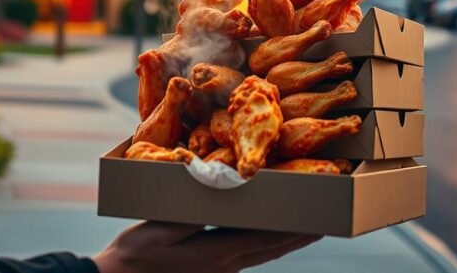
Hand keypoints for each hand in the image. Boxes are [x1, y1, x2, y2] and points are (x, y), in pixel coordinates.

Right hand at [91, 221, 320, 272]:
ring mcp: (219, 272)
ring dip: (285, 242)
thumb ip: (192, 212)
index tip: (316, 218)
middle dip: (298, 236)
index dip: (293, 228)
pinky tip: (267, 237)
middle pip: (271, 249)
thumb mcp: (160, 230)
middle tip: (323, 222)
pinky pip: (247, 256)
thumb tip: (219, 191)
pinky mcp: (210, 271)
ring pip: (262, 255)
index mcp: (216, 254)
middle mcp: (225, 267)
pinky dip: (265, 245)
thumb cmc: (133, 255)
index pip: (266, 239)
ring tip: (305, 228)